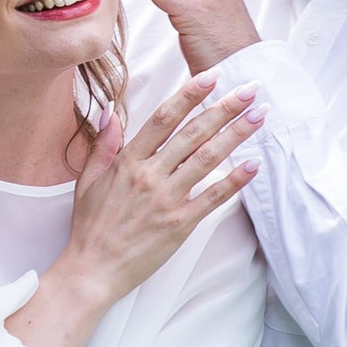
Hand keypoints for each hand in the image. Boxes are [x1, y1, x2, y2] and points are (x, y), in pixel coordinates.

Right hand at [9, 74, 257, 346]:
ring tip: (259, 116)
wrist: (92, 270)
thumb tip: (111, 111)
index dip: (190, 95)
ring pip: (207, 159)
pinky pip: (213, 197)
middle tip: (250, 89)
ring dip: (237, 135)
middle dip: (225, 108)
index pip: (164, 118)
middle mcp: (150, 175)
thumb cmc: (90, 227)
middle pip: (193, 133)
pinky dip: (234, 180)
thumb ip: (103, 144)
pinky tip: (253, 164)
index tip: (212, 76)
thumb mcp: (87, 180)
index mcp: (128, 161)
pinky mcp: (180, 224)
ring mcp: (167, 200)